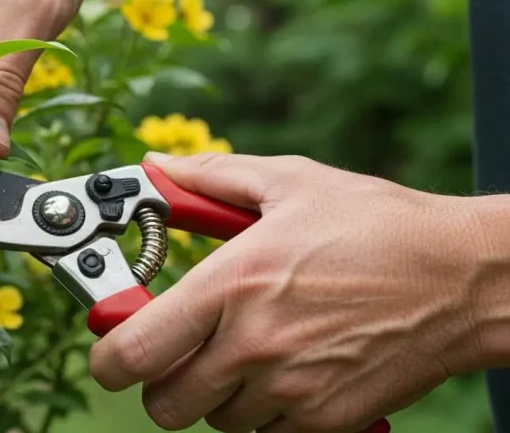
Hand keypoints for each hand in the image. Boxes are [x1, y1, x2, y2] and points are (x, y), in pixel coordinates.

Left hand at [90, 151, 496, 432]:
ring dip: (218, 396)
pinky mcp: (328, 420)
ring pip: (216, 422)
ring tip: (249, 352)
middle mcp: (255, 344)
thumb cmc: (378, 225)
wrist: (466, 278)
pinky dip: (265, 414)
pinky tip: (287, 373)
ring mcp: (293, 390)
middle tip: (184, 350)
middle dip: (163, 380)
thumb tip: (155, 168)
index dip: (109, 356)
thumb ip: (209, 179)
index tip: (115, 345)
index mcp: (232, 284)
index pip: (133, 351)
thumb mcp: (289, 183)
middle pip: (164, 404)